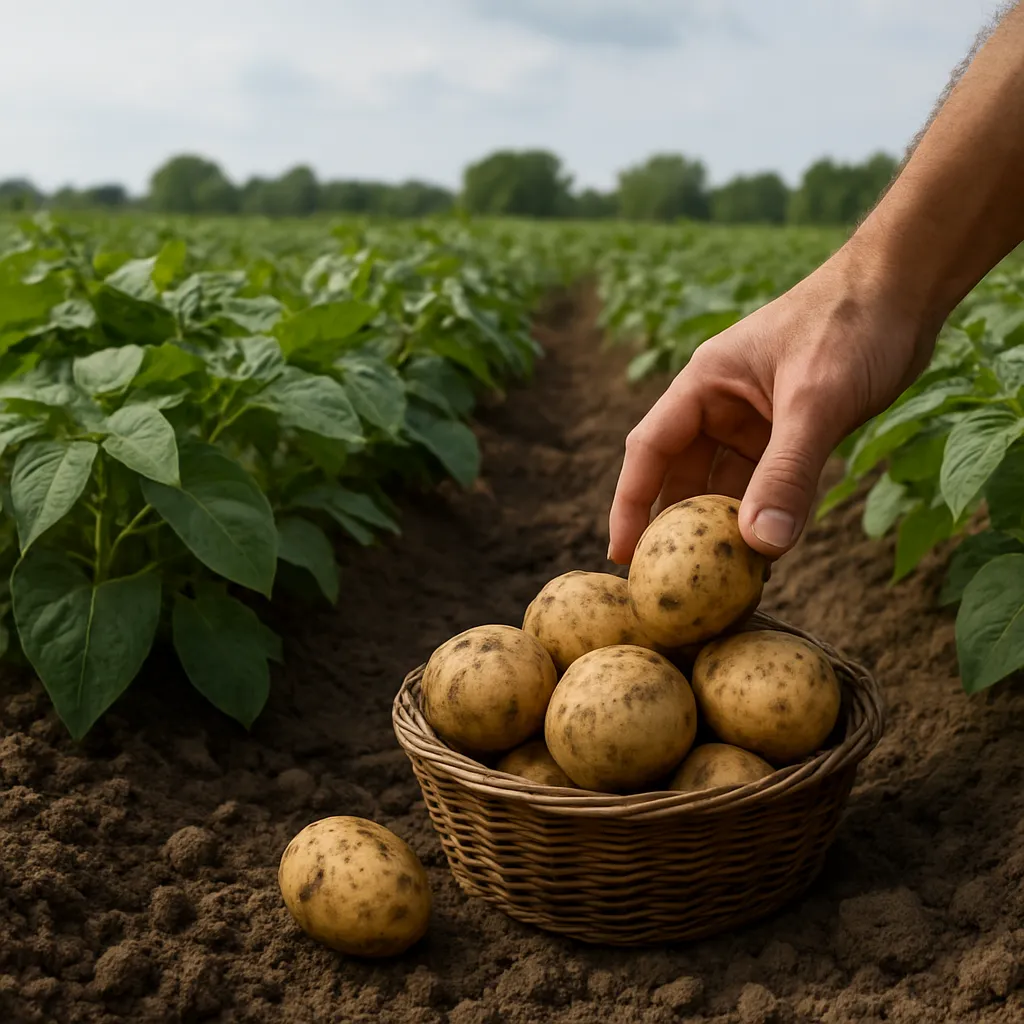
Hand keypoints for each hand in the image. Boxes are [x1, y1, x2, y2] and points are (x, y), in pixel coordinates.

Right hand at [607, 244, 938, 563]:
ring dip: (724, 524)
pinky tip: (767, 549)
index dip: (630, 504)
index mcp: (704, 384)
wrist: (908, 288)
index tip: (621, 555)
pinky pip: (767, 481)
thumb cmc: (851, 322)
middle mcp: (722, 404)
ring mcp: (757, 418)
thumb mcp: (816, 401)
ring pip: (726, 482)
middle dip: (675, 525)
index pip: (648, 450)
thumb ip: (787, 471)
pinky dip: (764, 512)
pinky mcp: (791, 429)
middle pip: (682, 474)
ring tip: (717, 577)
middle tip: (668, 580)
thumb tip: (761, 545)